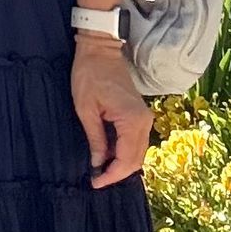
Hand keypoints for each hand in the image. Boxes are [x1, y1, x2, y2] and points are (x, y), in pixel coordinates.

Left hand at [72, 36, 150, 187]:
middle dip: (117, 173)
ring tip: (100, 170)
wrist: (100, 49)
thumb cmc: (89, 74)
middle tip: (97, 180)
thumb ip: (95, 138)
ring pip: (138, 152)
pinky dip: (124, 152)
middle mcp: (144, 121)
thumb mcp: (85, 108)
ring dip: (121, 164)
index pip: (126, 159)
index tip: (95, 183)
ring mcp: (145, 118)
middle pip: (136, 159)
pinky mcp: (140, 115)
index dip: (111, 175)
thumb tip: (97, 163)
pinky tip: (108, 155)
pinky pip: (135, 141)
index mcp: (132, 120)